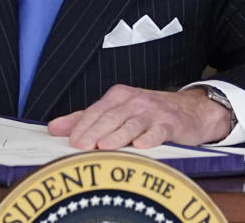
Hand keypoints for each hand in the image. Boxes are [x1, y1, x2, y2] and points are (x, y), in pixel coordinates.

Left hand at [47, 85, 231, 149]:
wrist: (190, 110)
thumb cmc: (149, 113)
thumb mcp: (117, 110)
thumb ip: (85, 119)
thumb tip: (54, 128)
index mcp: (118, 96)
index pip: (96, 111)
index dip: (82, 126)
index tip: (71, 142)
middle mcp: (134, 101)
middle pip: (111, 117)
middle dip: (95, 132)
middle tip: (81, 147)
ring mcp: (153, 112)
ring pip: (132, 125)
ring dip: (118, 136)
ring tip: (104, 147)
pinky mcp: (170, 124)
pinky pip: (159, 131)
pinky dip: (150, 138)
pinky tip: (141, 146)